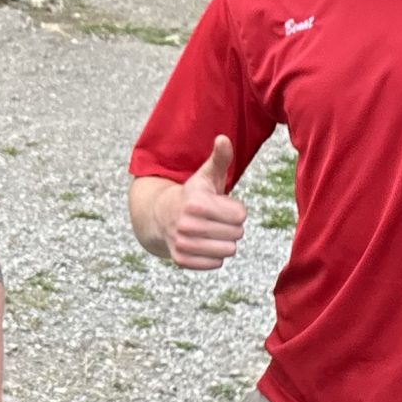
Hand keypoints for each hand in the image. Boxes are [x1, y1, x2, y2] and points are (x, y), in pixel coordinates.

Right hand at [164, 135, 247, 269]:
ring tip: (210, 231)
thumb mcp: (206, 175)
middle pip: (237, 234)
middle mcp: (187, 224)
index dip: (235, 210)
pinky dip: (213, 255)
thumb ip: (219, 158)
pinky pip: (216, 263)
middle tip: (215, 219)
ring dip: (223, 241)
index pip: (241, 215)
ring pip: (228, 251)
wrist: (161, 216)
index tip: (221, 205)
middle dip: (231, 226)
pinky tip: (202, 243)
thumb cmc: (192, 194)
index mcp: (197, 202)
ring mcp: (182, 243)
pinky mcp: (181, 260)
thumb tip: (223, 138)